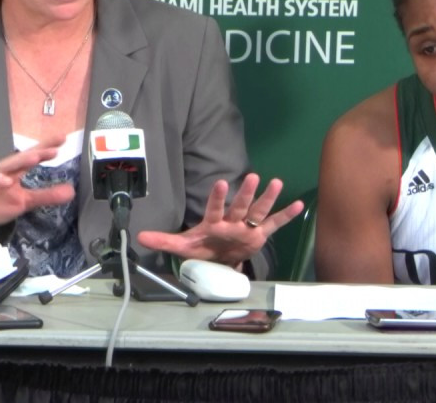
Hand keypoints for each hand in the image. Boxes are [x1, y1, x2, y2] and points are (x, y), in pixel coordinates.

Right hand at [0, 136, 74, 244]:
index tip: (63, 138)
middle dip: (38, 150)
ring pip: (6, 166)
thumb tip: (71, 191)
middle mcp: (4, 171)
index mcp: (15, 172)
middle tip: (55, 146)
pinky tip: (7, 180)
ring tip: (36, 157)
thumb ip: (46, 196)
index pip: (33, 157)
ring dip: (20, 161)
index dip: (46, 147)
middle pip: (22, 157)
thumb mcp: (25, 202)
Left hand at [136, 174, 304, 267]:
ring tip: (276, 182)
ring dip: (267, 197)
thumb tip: (138, 236)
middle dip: (245, 193)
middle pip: (240, 206)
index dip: (217, 197)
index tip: (222, 183)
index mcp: (214, 222)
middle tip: (252, 176)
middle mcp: (232, 221)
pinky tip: (297, 204)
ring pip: (258, 210)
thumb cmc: (202, 248)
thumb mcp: (182, 246)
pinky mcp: (259, 235)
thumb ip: (163, 240)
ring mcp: (247, 226)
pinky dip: (285, 215)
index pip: (214, 208)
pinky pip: (274, 224)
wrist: (219, 259)